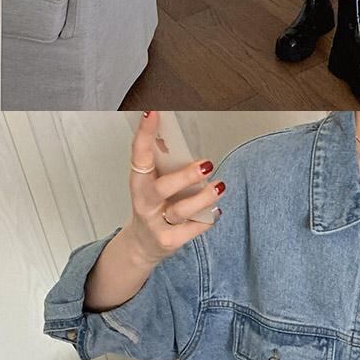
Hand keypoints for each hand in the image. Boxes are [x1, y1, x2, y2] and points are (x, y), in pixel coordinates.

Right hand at [128, 112, 224, 271]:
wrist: (142, 246)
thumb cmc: (152, 206)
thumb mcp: (151, 184)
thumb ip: (162, 164)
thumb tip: (179, 134)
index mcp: (139, 183)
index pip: (139, 155)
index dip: (144, 134)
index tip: (153, 113)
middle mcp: (144, 203)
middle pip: (162, 189)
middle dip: (185, 176)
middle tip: (207, 163)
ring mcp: (156, 224)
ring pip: (181, 210)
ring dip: (203, 198)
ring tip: (220, 186)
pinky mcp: (169, 242)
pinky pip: (192, 229)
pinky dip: (207, 219)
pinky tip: (216, 211)